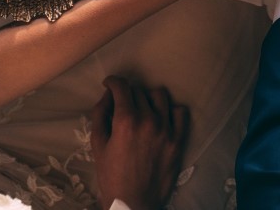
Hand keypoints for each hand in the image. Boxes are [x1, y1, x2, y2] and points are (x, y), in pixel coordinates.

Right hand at [92, 76, 189, 209]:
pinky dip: (171, 110)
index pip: (122, 86)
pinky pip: (180, 112)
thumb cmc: (112, 176)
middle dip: (127, 93)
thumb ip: (100, 115)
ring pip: (160, 96)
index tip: (109, 85)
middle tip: (122, 104)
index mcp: (126, 120)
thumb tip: (107, 95)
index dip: (113, 82)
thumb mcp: (98, 145)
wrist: (134, 203)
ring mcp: (166, 129)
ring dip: (148, 98)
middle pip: (139, 91)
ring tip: (142, 108)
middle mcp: (148, 120)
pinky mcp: (178, 140)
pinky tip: (162, 117)